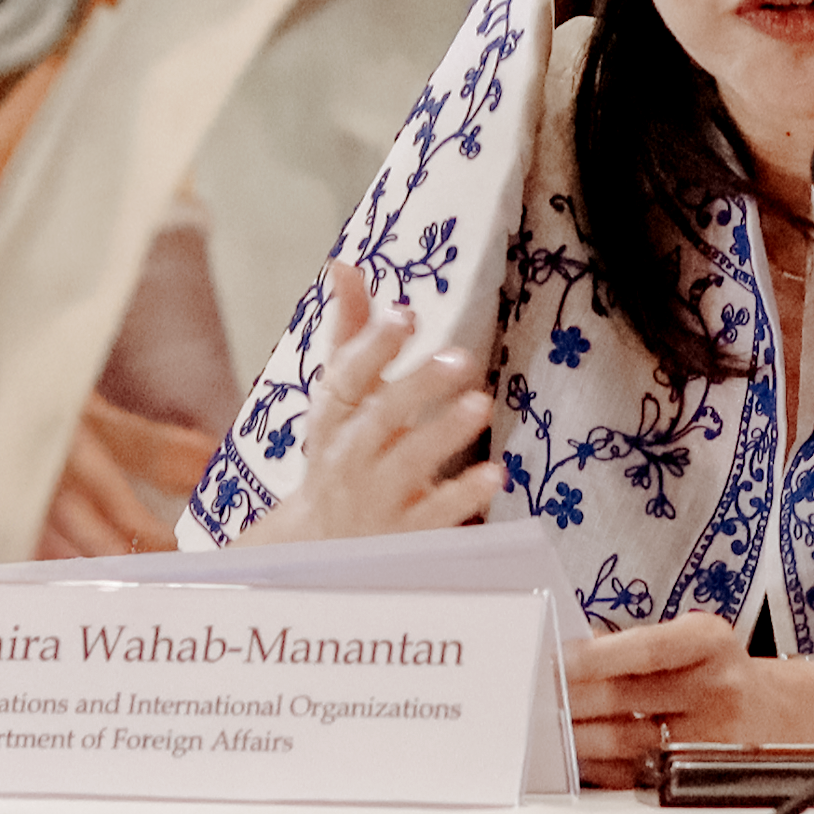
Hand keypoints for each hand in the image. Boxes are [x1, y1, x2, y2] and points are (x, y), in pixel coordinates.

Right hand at [238, 261, 501, 544]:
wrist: (318, 548)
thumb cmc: (340, 452)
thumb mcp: (341, 396)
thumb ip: (350, 331)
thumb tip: (344, 265)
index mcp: (333, 416)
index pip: (345, 377)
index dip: (372, 345)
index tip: (406, 314)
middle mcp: (350, 455)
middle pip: (381, 417)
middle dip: (418, 386)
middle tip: (462, 357)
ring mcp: (376, 498)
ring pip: (408, 465)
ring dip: (444, 434)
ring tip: (481, 404)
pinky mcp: (405, 535)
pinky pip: (435, 516)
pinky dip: (464, 497)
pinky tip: (495, 475)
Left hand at [562, 612, 813, 787]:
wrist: (781, 713)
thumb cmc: (721, 669)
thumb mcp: (695, 639)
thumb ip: (639, 646)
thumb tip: (568, 659)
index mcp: (710, 641)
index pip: (647, 648)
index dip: (596, 656)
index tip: (555, 662)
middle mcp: (715, 686)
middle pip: (627, 695)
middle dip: (571, 698)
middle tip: (533, 696)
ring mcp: (708, 736)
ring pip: (624, 740)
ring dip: (575, 736)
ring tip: (544, 727)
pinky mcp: (696, 774)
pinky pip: (633, 773)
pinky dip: (597, 766)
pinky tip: (574, 755)